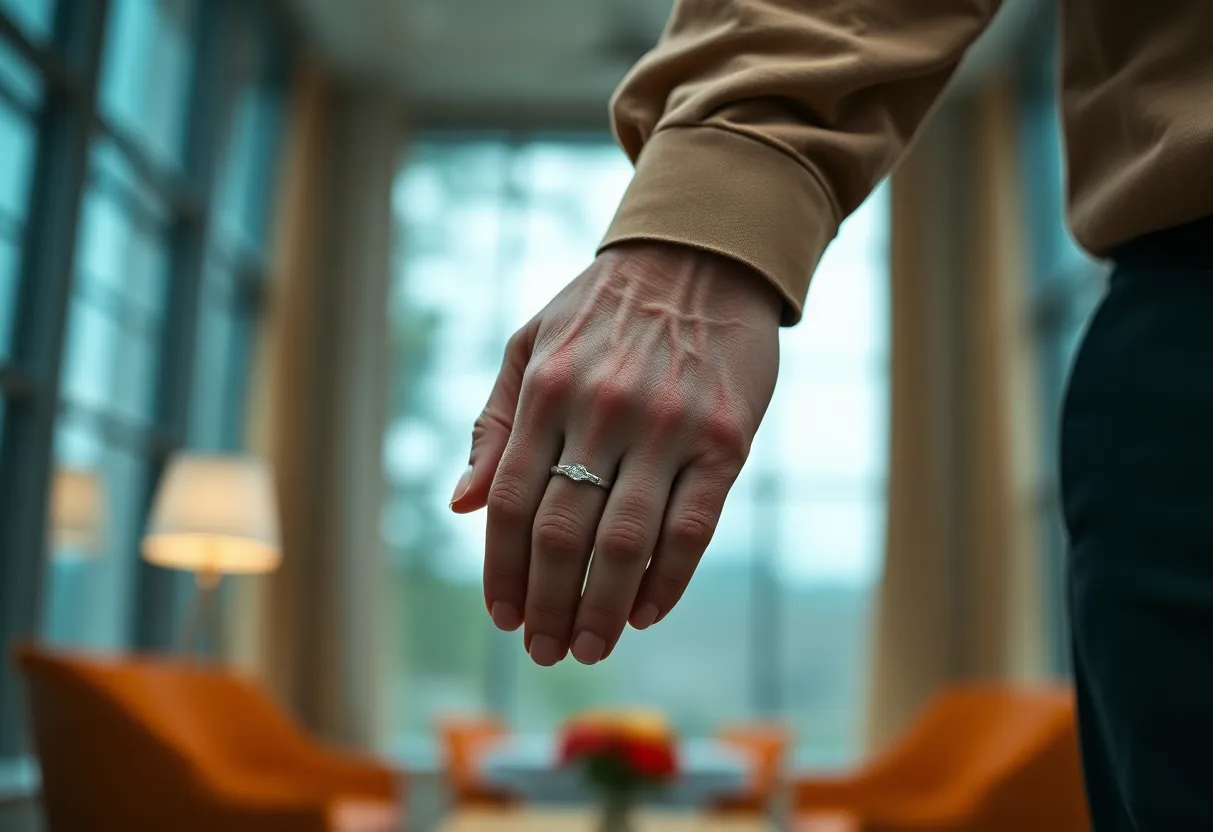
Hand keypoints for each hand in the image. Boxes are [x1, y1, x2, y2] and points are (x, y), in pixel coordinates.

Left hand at [450, 242, 781, 665]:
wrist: (701, 258)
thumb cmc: (604, 310)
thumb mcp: (528, 346)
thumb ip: (493, 425)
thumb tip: (460, 507)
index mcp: (546, 391)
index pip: (508, 503)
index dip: (499, 571)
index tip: (502, 617)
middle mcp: (601, 411)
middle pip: (561, 535)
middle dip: (545, 606)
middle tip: (543, 651)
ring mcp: (667, 427)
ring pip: (624, 543)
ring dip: (600, 610)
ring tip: (588, 648)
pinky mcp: (725, 440)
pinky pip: (692, 528)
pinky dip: (667, 581)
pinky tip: (644, 613)